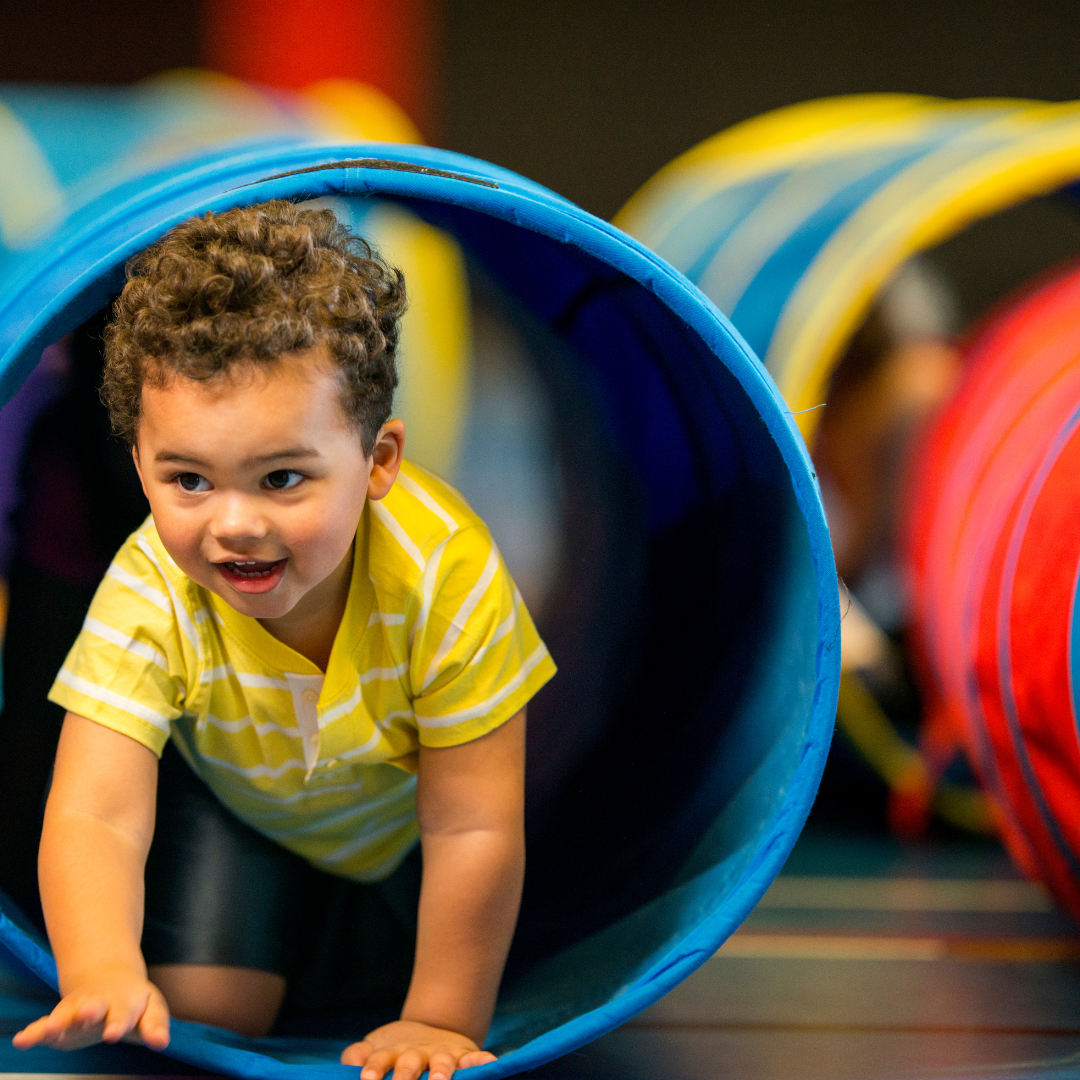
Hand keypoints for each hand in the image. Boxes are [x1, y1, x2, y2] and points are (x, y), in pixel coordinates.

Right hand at [12, 970, 169, 1051]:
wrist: (109, 980)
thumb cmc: (134, 1003)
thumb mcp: (150, 1010)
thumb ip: (155, 1026)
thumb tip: (162, 1043)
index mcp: (125, 1001)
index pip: (125, 1013)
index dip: (119, 1022)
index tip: (113, 1033)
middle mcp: (100, 1003)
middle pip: (96, 1006)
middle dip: (90, 1011)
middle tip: (87, 1014)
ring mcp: (77, 1009)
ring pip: (67, 1012)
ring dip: (59, 1019)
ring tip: (50, 1028)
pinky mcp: (60, 1020)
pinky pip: (43, 1025)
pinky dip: (33, 1032)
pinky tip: (22, 1040)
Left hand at [341, 1019, 495, 1079]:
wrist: (431, 1028)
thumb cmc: (395, 1050)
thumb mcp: (374, 1048)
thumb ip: (357, 1055)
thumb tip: (350, 1063)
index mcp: (392, 1053)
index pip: (379, 1060)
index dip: (374, 1069)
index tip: (367, 1079)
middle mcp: (417, 1053)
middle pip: (409, 1063)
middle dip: (406, 1075)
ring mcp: (440, 1054)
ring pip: (441, 1062)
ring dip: (441, 1071)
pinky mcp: (463, 1055)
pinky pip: (474, 1057)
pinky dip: (481, 1061)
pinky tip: (489, 1063)